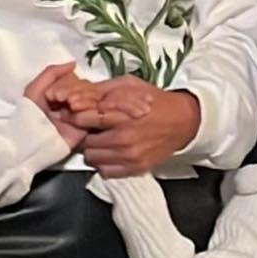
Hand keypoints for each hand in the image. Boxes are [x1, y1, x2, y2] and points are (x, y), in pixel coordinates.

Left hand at [24, 62, 89, 151]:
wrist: (30, 140)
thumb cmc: (28, 115)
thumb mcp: (34, 89)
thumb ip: (52, 72)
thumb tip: (74, 63)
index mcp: (62, 93)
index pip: (76, 80)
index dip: (67, 84)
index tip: (52, 95)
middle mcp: (73, 102)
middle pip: (87, 86)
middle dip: (73, 90)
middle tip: (59, 99)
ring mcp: (81, 114)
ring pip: (94, 96)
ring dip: (82, 96)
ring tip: (68, 105)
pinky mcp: (88, 126)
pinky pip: (97, 111)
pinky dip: (88, 106)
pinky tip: (76, 109)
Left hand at [76, 79, 200, 176]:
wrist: (183, 121)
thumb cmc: (155, 101)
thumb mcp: (130, 85)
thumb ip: (103, 90)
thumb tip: (78, 96)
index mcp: (122, 116)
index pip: (84, 120)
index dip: (75, 117)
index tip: (73, 116)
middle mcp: (125, 139)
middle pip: (85, 143)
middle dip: (85, 135)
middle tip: (92, 129)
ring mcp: (130, 157)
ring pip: (93, 159)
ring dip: (94, 150)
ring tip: (102, 140)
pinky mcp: (136, 169)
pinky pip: (106, 172)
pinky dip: (104, 163)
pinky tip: (111, 152)